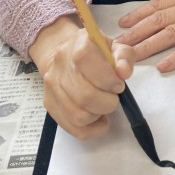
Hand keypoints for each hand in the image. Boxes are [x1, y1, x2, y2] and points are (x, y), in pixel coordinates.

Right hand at [29, 16, 135, 139]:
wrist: (67, 55)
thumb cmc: (96, 52)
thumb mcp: (115, 47)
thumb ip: (124, 57)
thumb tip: (123, 72)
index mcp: (78, 45)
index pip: (86, 60)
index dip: (107, 78)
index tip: (118, 85)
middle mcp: (60, 65)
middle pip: (84, 95)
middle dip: (108, 102)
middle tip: (114, 97)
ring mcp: (52, 87)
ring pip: (79, 116)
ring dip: (99, 115)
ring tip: (104, 105)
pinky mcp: (50, 105)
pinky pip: (73, 128)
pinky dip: (92, 129)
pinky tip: (99, 118)